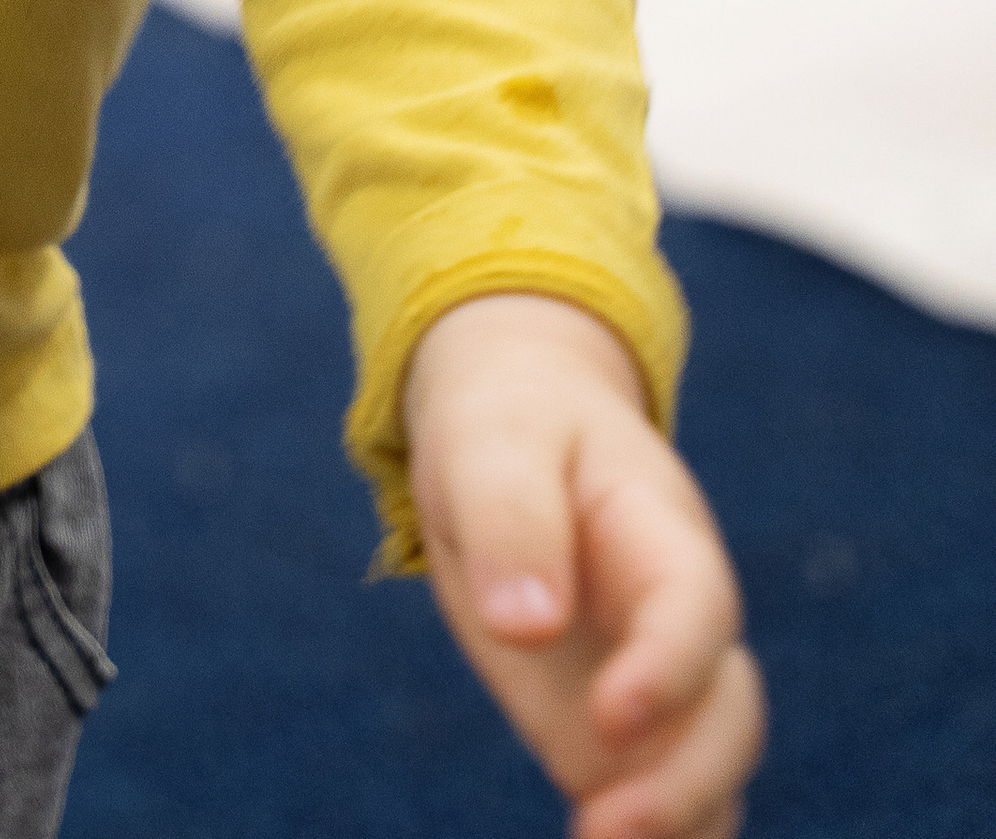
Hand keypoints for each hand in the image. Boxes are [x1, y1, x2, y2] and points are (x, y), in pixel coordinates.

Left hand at [405, 293, 763, 838]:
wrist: (521, 424)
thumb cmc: (510, 426)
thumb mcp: (492, 443)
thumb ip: (511, 519)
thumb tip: (523, 628)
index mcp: (662, 532)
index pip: (695, 608)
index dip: (668, 671)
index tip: (610, 718)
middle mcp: (681, 617)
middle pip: (728, 713)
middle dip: (682, 783)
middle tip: (602, 831)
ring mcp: (658, 679)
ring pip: (709, 771)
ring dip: (676, 825)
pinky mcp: (616, 728)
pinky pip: (659, 798)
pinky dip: (651, 837)